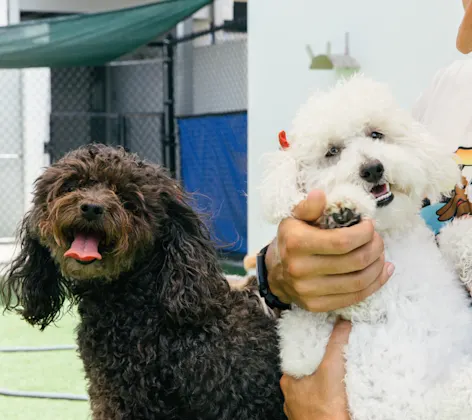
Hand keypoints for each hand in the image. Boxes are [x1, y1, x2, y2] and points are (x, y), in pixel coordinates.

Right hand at [265, 190, 393, 311]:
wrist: (274, 272)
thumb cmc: (291, 240)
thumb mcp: (295, 218)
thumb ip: (309, 207)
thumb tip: (320, 194)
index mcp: (296, 243)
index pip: (342, 241)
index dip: (364, 234)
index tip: (369, 226)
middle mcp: (300, 269)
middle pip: (355, 261)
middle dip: (375, 248)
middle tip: (378, 240)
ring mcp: (308, 291)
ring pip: (358, 282)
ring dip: (377, 267)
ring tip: (380, 254)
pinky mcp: (316, 306)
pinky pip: (354, 298)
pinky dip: (374, 285)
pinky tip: (381, 272)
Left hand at [281, 319, 351, 419]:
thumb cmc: (325, 411)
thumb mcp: (331, 369)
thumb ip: (336, 344)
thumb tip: (342, 321)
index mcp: (288, 382)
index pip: (296, 356)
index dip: (309, 346)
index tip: (322, 337)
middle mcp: (292, 397)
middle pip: (307, 372)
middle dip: (320, 363)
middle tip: (335, 352)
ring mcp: (303, 411)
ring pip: (314, 388)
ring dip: (326, 381)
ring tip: (341, 370)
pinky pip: (322, 403)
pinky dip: (330, 396)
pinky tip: (342, 392)